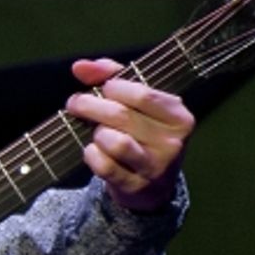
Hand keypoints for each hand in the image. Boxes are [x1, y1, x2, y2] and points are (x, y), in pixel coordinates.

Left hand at [66, 58, 194, 213]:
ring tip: (97, 132)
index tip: (102, 88)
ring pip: (115, 142)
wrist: (152, 188)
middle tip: (75, 103)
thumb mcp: (139, 106)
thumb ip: (112, 78)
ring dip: (97, 133)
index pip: (143, 94)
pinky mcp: (135, 186)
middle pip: (122, 116)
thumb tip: (80, 66)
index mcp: (179, 118)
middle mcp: (171, 143)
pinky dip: (92, 155)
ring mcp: (154, 167)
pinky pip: (105, 166)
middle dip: (91, 106)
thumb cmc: (143, 136)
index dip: (114, 87)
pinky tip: (92, 151)